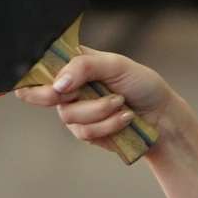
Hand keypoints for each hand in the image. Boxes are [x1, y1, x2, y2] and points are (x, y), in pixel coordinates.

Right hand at [15, 49, 174, 154]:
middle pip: (43, 94)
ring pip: (68, 115)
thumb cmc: (141, 84)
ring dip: (99, 110)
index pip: (38, 67)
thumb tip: (58, 83)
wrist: (162, 115)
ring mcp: (75, 111)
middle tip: (79, 92)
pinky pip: (85, 132)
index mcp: (72, 64)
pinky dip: (108, 124)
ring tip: (121, 102)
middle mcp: (69, 87)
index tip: (52, 81)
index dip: (34, 76)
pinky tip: (125, 117)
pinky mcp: (86, 132)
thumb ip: (84, 66)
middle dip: (62, 96)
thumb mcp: (116, 64)